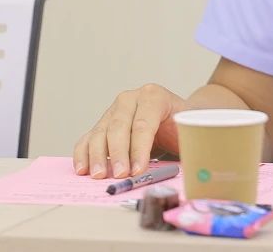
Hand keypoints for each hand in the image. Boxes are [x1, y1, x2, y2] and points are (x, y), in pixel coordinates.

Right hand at [73, 84, 189, 178]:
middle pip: (119, 127)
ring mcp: (113, 110)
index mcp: (154, 96)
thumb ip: (187, 141)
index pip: (143, 123)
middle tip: (120, 175)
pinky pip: (88, 138)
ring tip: (99, 176)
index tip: (138, 170)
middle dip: (118, 154)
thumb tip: (188, 166)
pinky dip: (83, 154)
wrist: (175, 115)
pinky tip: (83, 169)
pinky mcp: (101, 124)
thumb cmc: (181, 125)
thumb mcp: (189, 128)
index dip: (140, 148)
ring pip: (100, 132)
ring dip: (98, 156)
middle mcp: (130, 99)